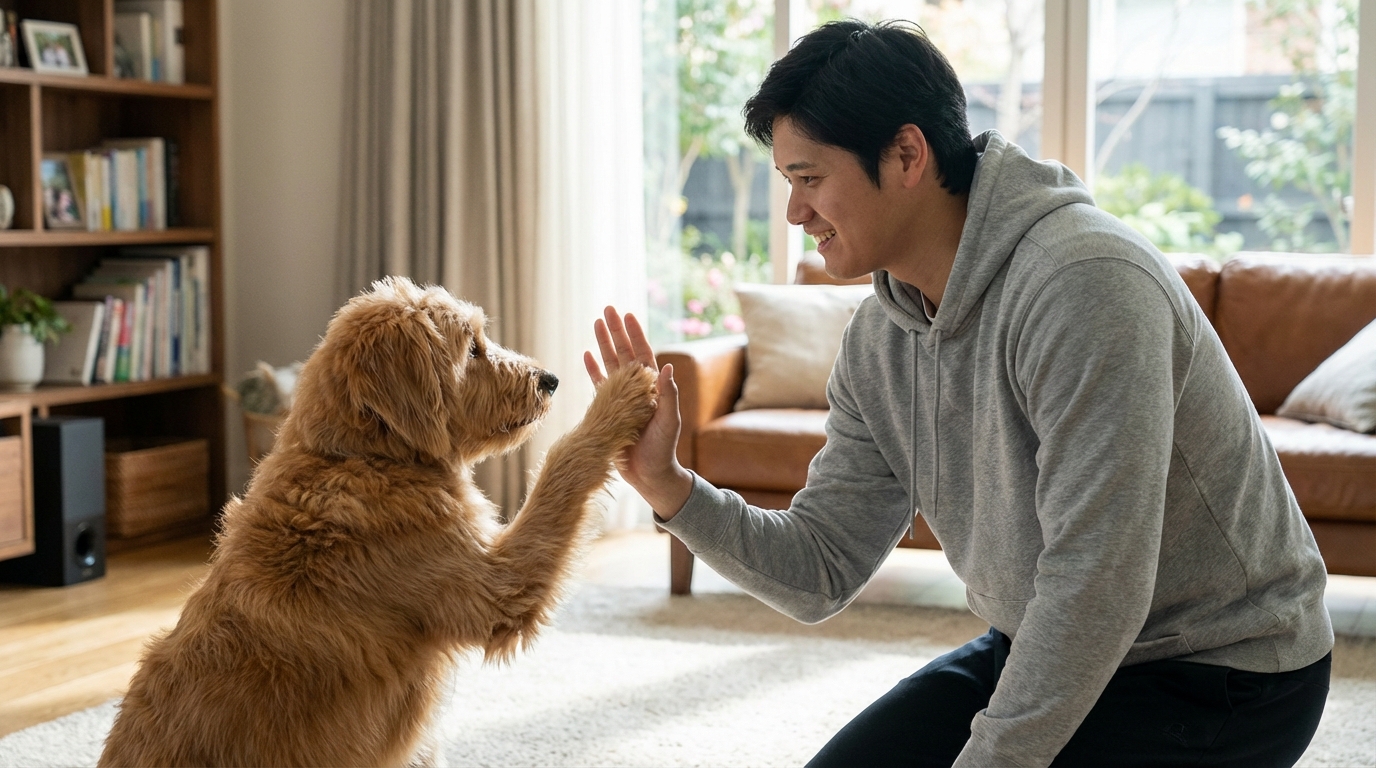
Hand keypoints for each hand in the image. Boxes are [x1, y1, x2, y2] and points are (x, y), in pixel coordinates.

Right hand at [584, 307, 693, 518]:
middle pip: (624, 353)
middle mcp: (637, 389)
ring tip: (596, 324)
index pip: (643, 355)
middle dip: (616, 332)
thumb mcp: (669, 421)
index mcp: (653, 388)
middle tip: (607, 310)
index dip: (634, 335)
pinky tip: (586, 354)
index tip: (626, 315)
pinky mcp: (609, 410)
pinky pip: (599, 385)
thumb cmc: (663, 449)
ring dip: (603, 344)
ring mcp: (623, 398)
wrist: (650, 475)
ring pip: (611, 365)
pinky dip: (593, 369)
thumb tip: (667, 366)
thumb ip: (668, 395)